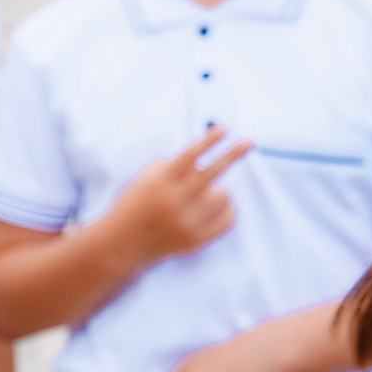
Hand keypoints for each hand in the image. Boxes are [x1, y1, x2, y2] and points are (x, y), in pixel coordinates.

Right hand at [102, 127, 249, 266]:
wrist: (123, 242)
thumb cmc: (137, 202)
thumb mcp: (148, 177)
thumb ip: (175, 164)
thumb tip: (209, 148)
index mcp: (159, 182)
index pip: (188, 155)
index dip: (208, 141)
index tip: (223, 129)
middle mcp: (173, 201)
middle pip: (211, 173)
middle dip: (232, 155)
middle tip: (249, 142)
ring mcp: (185, 223)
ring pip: (222, 196)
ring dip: (218, 192)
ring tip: (204, 195)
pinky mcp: (195, 241)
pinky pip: (227, 219)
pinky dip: (225, 210)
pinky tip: (213, 208)